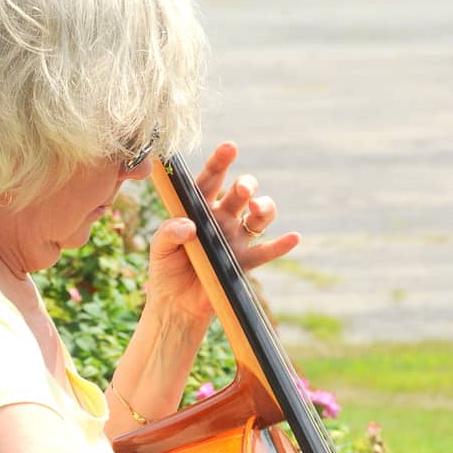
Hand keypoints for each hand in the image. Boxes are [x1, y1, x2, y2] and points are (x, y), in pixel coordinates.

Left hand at [144, 140, 300, 329]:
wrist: (176, 304)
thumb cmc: (165, 270)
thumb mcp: (159, 249)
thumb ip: (168, 233)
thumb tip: (188, 226)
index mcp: (198, 208)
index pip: (209, 180)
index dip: (219, 162)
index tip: (230, 148)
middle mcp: (221, 218)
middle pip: (240, 193)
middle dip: (246, 186)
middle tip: (243, 191)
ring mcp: (235, 238)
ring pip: (258, 216)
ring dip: (264, 208)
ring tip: (257, 210)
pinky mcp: (243, 262)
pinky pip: (266, 252)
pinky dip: (281, 245)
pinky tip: (293, 237)